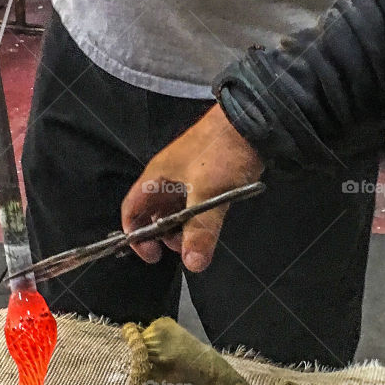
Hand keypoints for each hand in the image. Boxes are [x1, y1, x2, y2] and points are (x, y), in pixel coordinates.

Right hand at [121, 105, 263, 272]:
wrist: (253, 119)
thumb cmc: (221, 151)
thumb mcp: (208, 193)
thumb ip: (200, 229)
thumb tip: (193, 264)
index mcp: (156, 177)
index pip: (131, 210)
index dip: (135, 235)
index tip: (152, 255)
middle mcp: (167, 177)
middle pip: (153, 214)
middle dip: (162, 236)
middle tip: (182, 248)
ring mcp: (187, 177)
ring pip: (174, 211)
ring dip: (181, 230)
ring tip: (197, 240)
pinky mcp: (207, 177)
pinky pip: (193, 204)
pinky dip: (196, 219)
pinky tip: (210, 226)